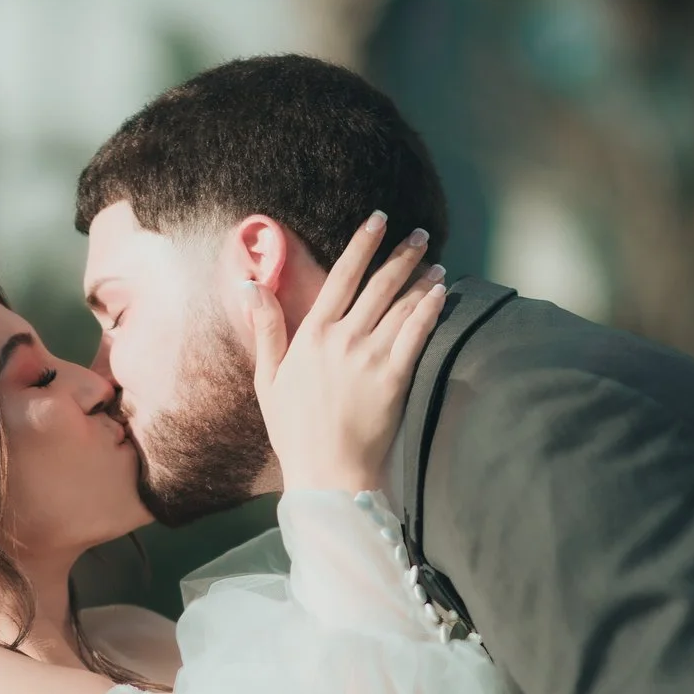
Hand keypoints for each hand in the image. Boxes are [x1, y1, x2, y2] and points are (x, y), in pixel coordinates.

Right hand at [247, 213, 447, 494]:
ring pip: (403, 304)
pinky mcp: (395, 378)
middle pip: (379, 284)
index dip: (363, 244)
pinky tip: (442, 293)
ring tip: (436, 262)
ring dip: (423, 278)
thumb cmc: (293, 430)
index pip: (341, 276)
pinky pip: (418, 333)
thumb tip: (251, 285)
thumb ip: (266, 328)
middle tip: (421, 235)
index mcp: (312, 335)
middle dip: (403, 254)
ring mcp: (371, 357)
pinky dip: (431, 309)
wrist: (326, 472)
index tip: (379, 221)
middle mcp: (343, 339)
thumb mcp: (268, 379)